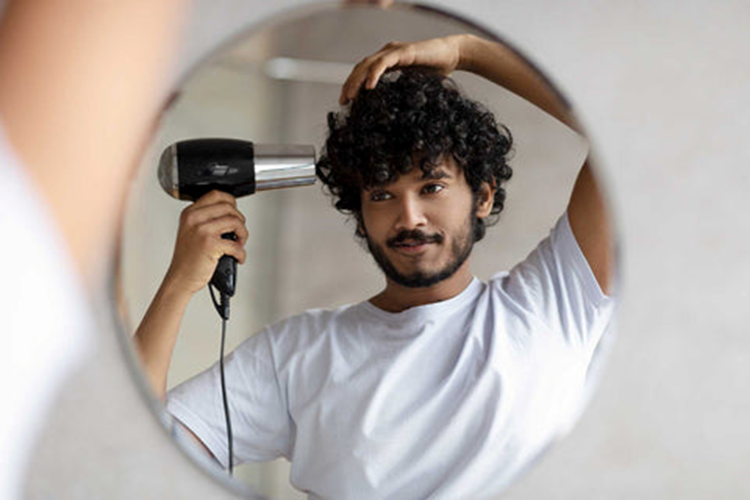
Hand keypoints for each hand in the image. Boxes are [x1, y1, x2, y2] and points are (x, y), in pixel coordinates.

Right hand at [164, 190, 248, 295]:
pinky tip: (237, 257)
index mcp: (189, 213)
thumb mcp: (190, 231)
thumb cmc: (187, 259)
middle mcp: (194, 219)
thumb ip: (206, 219)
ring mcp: (202, 230)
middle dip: (240, 220)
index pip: (215, 195)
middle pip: (229, 207)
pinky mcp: (210, 244)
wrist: (180, 278)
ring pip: (235, 221)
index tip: (235, 213)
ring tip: (239, 244)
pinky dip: (241, 253)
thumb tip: (231, 213)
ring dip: (243, 234)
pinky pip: (236, 244)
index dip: (231, 202)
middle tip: (239, 232)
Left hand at [339, 35, 466, 104]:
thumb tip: (390, 114)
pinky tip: (369, 87)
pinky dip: (374, 74)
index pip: (363, 72)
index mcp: (386, 61)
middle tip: (343, 102)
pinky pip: (383, 63)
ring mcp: (393, 51)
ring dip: (357, 81)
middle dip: (350, 85)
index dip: (352, 85)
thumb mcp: (411, 85)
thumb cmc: (436, 71)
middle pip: (361, 68)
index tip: (346, 102)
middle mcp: (387, 53)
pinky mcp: (403, 51)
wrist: (453, 56)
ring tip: (351, 97)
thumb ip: (398, 92)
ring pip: (368, 65)